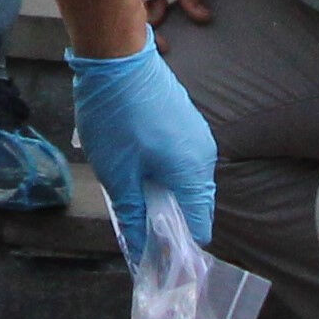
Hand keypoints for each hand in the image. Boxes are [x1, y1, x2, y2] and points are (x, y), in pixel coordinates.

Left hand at [63, 39, 220, 261]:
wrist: (116, 56)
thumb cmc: (116, 118)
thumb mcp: (118, 174)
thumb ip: (132, 215)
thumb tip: (140, 251)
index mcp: (193, 174)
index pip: (199, 226)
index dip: (179, 249)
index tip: (158, 262)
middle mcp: (203, 156)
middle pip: (192, 203)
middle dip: (168, 221)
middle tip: (137, 232)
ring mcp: (195, 134)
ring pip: (183, 179)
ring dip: (162, 193)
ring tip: (131, 201)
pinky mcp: (183, 120)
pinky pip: (178, 158)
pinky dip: (162, 171)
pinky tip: (135, 171)